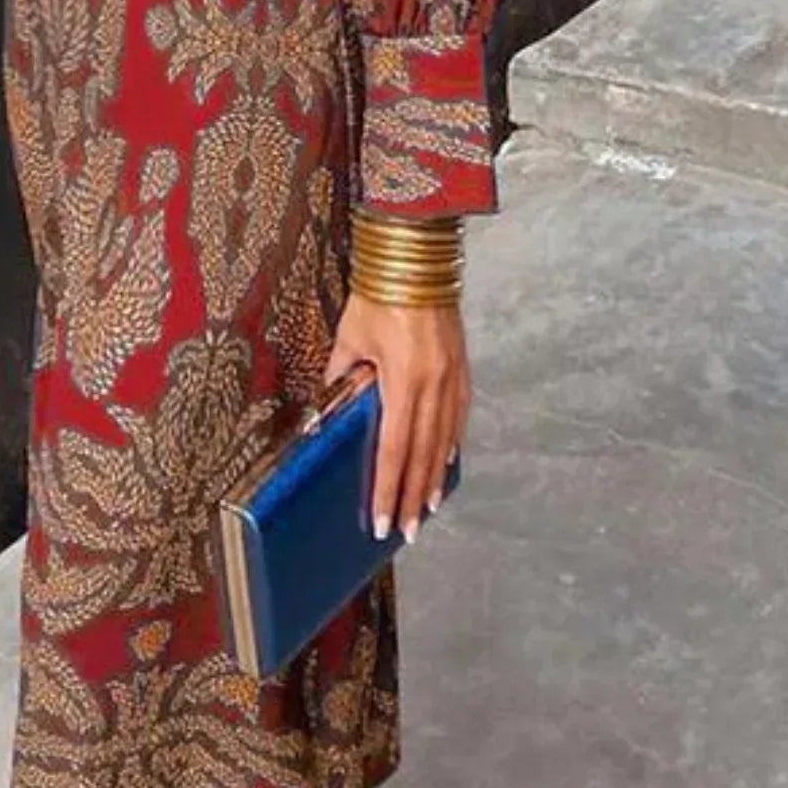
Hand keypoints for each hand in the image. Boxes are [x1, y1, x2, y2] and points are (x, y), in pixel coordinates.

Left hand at [323, 293, 468, 544]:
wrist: (417, 256)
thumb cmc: (379, 294)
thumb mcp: (350, 337)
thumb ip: (341, 379)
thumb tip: (326, 413)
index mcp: (403, 379)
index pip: (394, 448)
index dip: (387, 488)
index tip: (381, 520)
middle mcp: (434, 383)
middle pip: (423, 454)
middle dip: (412, 496)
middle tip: (406, 531)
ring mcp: (453, 375)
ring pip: (445, 439)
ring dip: (434, 477)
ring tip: (427, 509)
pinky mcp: (461, 366)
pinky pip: (458, 416)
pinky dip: (450, 443)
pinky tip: (445, 462)